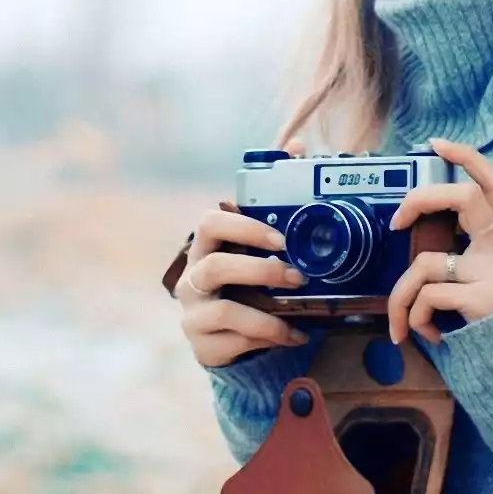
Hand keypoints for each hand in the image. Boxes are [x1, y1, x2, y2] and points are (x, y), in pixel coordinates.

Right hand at [176, 139, 312, 367]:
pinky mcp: (203, 346)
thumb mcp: (256, 245)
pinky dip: (270, 339)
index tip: (281, 238)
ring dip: (268, 313)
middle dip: (261, 270)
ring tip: (300, 315)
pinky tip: (294, 336)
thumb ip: (273, 200)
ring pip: (225, 310)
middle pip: (217, 266)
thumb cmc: (245, 279)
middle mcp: (192, 277)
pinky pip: (235, 342)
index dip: (244, 227)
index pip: (210, 223)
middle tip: (298, 276)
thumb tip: (294, 147)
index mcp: (205, 246)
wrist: (227, 334)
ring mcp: (194, 314)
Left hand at [386, 137, 492, 344]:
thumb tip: (404, 237)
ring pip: (426, 262)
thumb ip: (445, 258)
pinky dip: (413, 319)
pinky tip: (428, 336)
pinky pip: (426, 296)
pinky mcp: (486, 299)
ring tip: (403, 324)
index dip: (469, 159)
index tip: (436, 144)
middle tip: (397, 221)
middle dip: (423, 199)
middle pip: (467, 198)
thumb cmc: (470, 328)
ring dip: (401, 298)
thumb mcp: (459, 285)